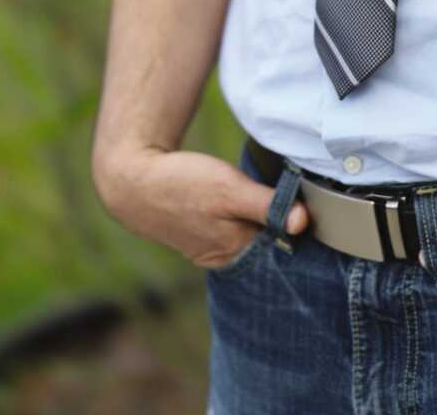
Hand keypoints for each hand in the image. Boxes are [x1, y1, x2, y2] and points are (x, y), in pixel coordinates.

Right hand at [93, 145, 310, 270]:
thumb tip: (302, 222)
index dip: (294, 215)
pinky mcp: (195, 236)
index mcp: (235, 249)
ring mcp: (208, 248)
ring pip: (245, 231)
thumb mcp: (229, 190)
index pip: (281, 237)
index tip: (304, 197)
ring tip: (253, 192)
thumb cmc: (182, 184)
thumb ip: (266, 205)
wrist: (132, 181)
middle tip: (284, 189)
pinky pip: (226, 228)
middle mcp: (224, 255)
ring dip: (255, 214)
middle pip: (264, 236)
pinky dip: (235, 215)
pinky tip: (231, 200)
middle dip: (276, 217)